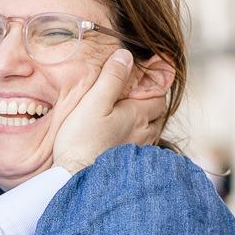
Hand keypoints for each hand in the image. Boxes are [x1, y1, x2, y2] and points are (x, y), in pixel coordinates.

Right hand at [52, 49, 168, 173]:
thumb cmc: (81, 141)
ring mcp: (139, 151)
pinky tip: (124, 138)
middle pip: (158, 113)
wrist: (75, 179)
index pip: (158, 95)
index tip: (141, 81)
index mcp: (139, 115)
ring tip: (130, 116)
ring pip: (152, 131)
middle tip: (134, 96)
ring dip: (146, 121)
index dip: (152, 86)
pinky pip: (143, 147)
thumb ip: (111, 77)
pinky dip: (138, 138)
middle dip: (150, 103)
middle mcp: (145, 133)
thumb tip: (126, 55)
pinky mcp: (129, 165)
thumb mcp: (93, 102)